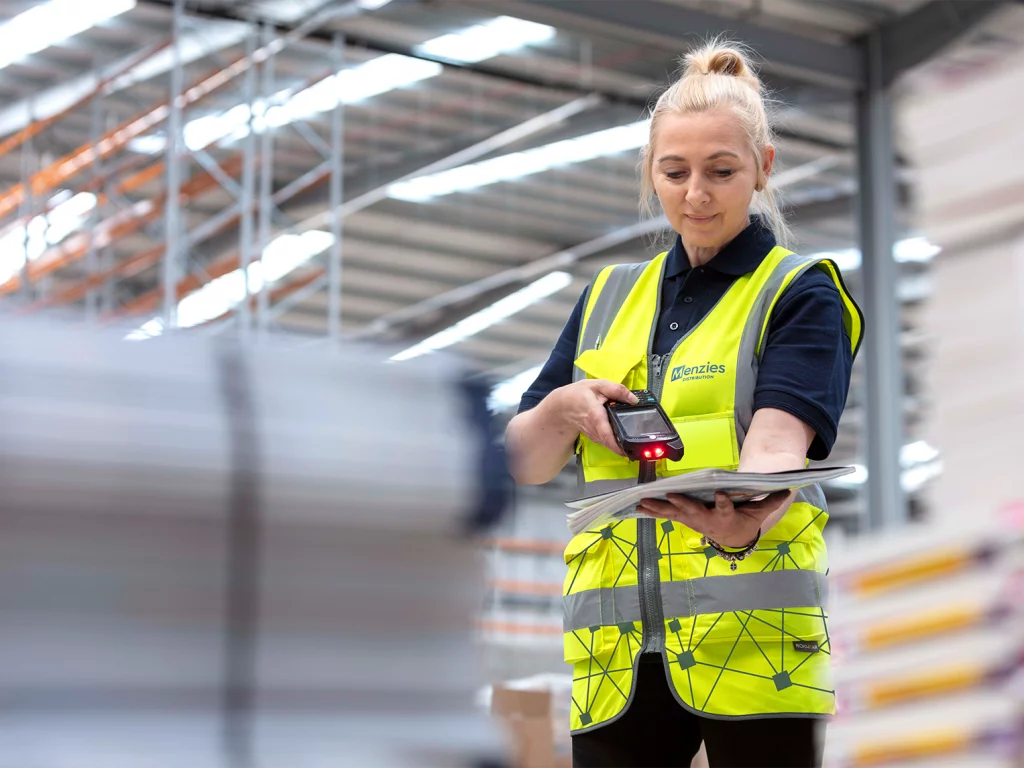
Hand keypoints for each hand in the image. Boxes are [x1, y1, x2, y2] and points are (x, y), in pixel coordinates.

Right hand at [551, 379, 636, 455]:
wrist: (563, 406)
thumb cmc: (578, 395)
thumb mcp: (598, 385)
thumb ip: (617, 390)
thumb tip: (633, 398)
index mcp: (596, 416)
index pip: (607, 436)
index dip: (619, 445)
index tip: (630, 448)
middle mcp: (595, 430)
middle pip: (613, 443)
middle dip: (627, 444)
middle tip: (639, 441)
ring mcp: (595, 436)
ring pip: (611, 444)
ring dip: (622, 441)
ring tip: (632, 435)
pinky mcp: (596, 437)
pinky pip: (608, 441)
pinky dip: (616, 439)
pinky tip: (622, 431)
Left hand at [636, 490, 791, 547]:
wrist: (734, 537)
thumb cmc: (746, 519)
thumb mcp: (760, 511)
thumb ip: (771, 500)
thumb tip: (789, 486)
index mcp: (727, 517)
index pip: (727, 509)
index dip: (723, 502)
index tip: (721, 493)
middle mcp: (707, 521)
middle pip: (694, 512)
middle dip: (682, 505)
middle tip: (671, 497)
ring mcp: (693, 521)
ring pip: (675, 514)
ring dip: (658, 509)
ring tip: (642, 503)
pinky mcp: (684, 519)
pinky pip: (666, 515)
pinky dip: (652, 511)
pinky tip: (637, 507)